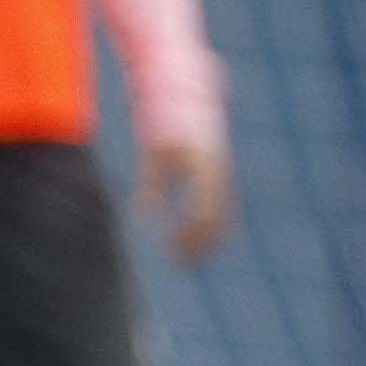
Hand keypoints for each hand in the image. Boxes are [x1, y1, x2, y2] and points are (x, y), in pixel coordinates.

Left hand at [139, 136, 232, 262]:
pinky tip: (191, 241)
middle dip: (200, 243)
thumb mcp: (152, 155)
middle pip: (216, 217)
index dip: (189, 234)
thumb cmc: (164, 127)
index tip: (172, 251)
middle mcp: (218, 173)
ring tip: (186, 259)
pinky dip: (208, 227)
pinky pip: (219, 207)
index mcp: (203, 168)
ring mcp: (222, 175)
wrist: (189, 101)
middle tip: (180, 264)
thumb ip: (150, 185)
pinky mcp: (219, 176)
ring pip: (221, 215)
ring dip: (206, 239)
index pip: (203, 211)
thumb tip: (143, 218)